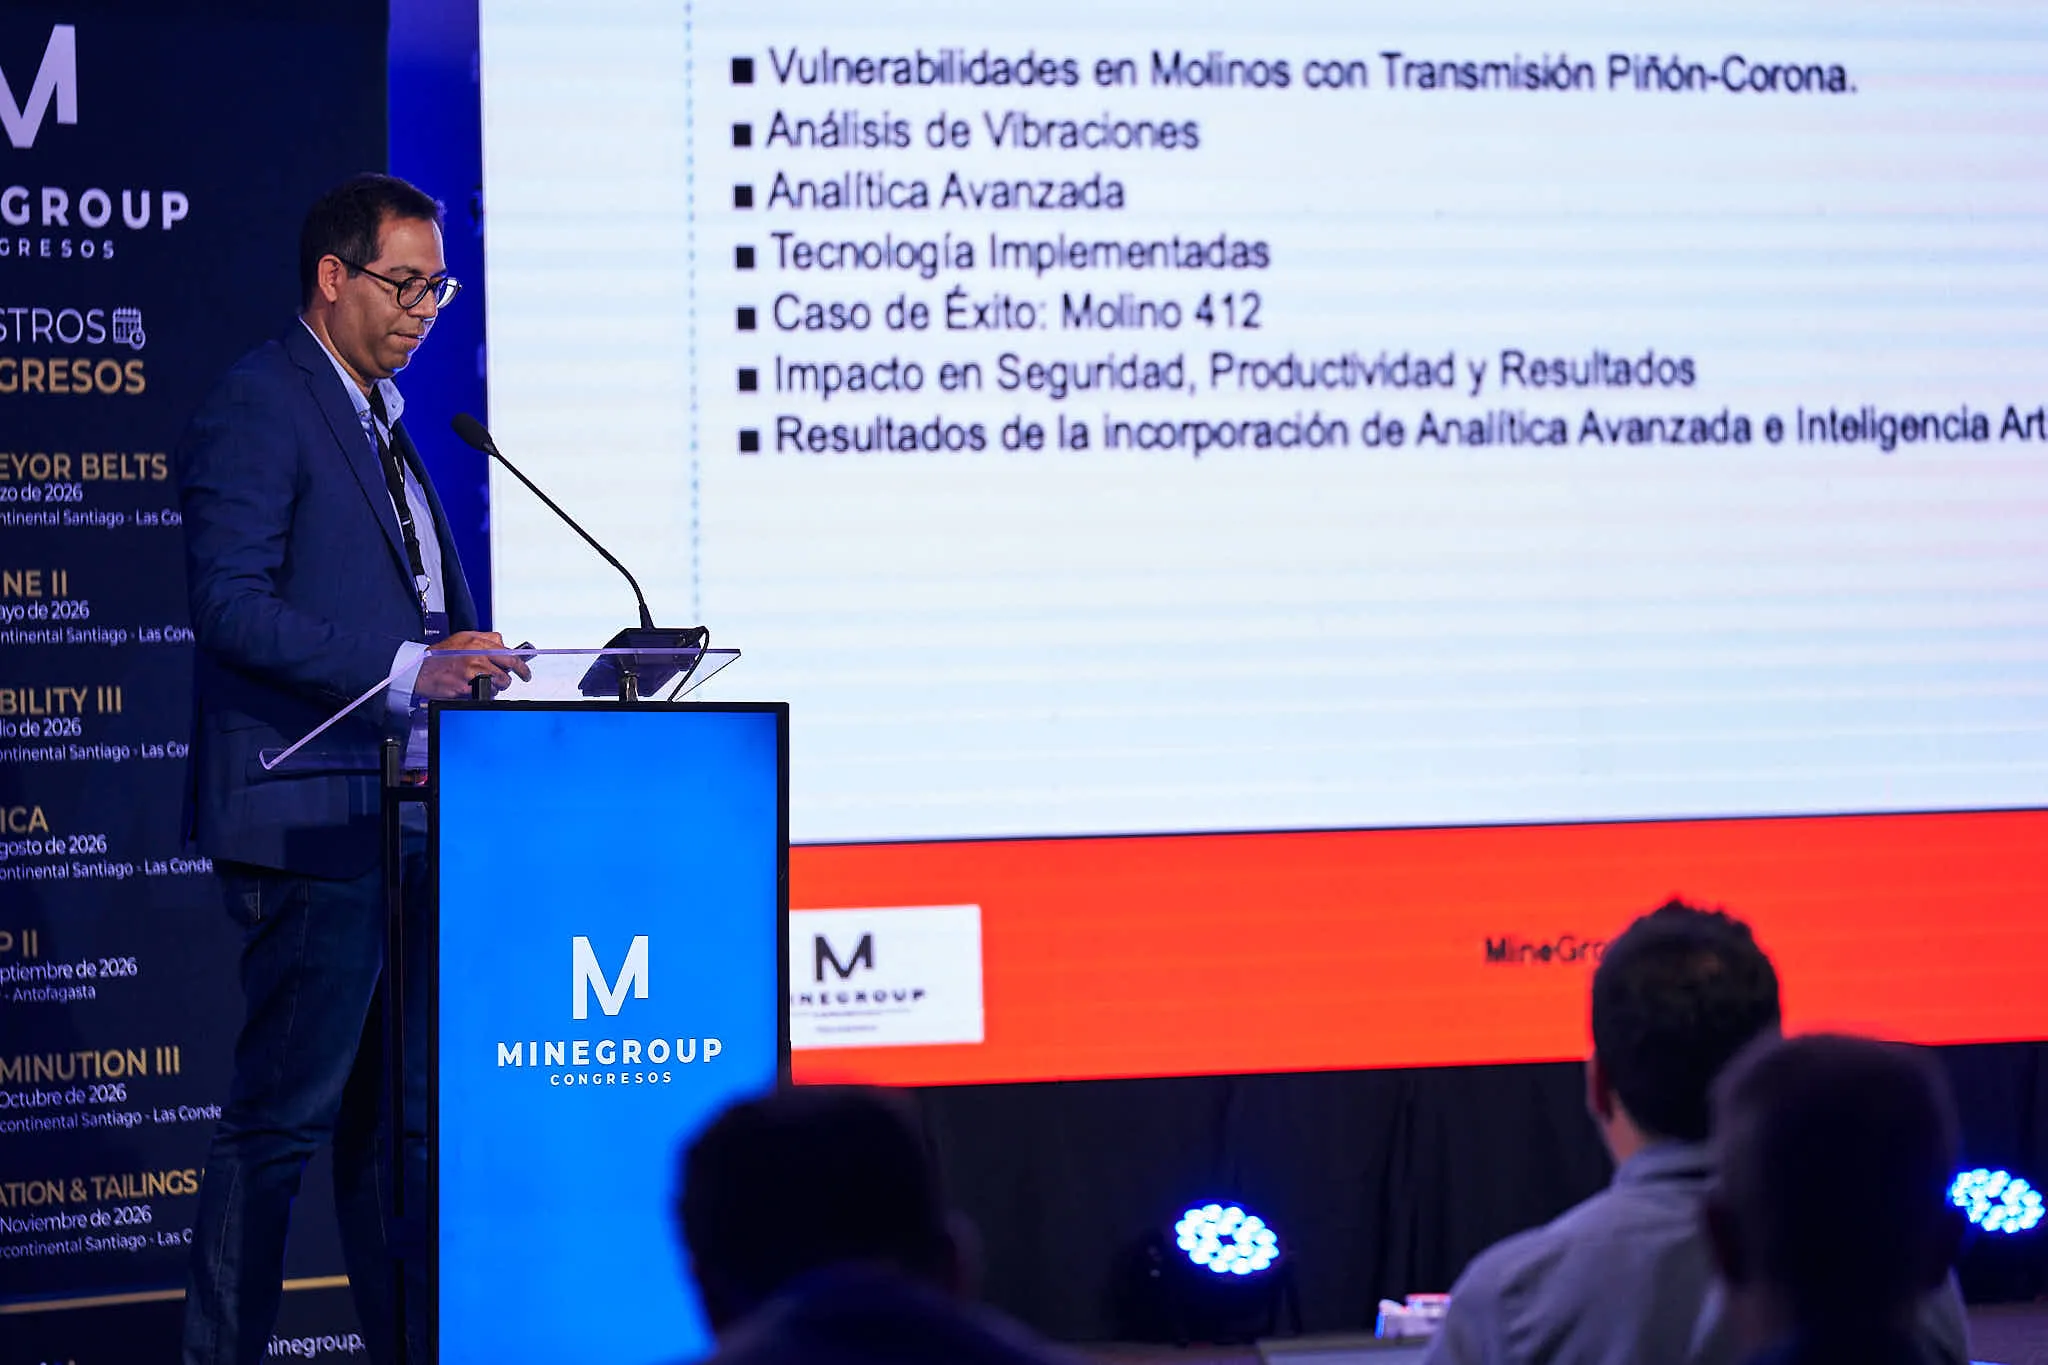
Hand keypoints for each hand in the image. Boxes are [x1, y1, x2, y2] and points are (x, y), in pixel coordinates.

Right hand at [413, 630, 533, 698]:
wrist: (420, 670)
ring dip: (495, 687)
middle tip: (517, 679)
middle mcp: (476, 658)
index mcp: (477, 644)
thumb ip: (486, 639)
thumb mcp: (463, 638)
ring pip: (497, 685)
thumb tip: (504, 644)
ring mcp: (471, 674)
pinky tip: (474, 689)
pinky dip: (483, 694)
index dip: (521, 666)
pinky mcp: (465, 689)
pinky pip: (484, 695)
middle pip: (506, 672)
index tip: (525, 671)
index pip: (509, 655)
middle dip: (513, 678)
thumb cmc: (440, 655)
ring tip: (484, 682)